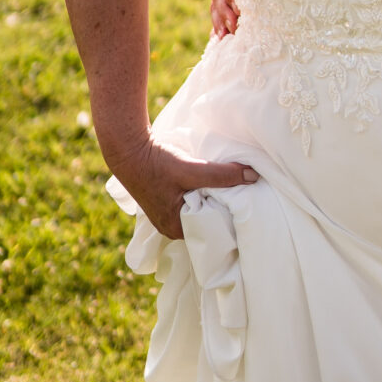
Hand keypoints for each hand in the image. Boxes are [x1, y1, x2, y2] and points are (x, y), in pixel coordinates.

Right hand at [118, 136, 257, 240]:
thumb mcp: (191, 170)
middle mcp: (171, 226)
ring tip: (234, 190)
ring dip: (213, 199)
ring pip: (199, 210)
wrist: (128, 148)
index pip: (212, 232)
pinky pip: (191, 201)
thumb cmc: (156, 164)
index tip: (250, 210)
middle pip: (207, 222)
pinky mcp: (167, 199)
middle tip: (247, 198)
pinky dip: (203, 193)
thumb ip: (222, 174)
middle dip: (224, 210)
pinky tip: (213, 182)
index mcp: (176, 229)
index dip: (231, 221)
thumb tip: (253, 176)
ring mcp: (168, 213)